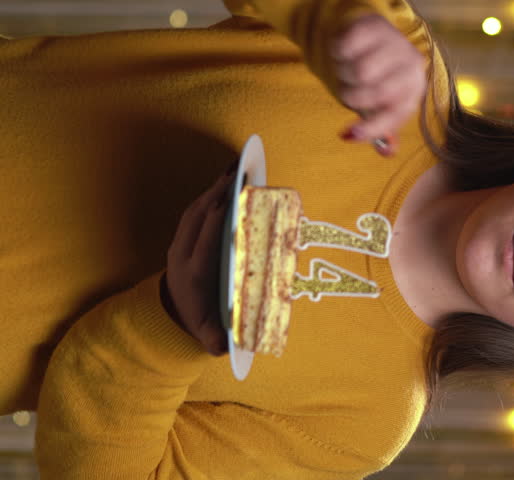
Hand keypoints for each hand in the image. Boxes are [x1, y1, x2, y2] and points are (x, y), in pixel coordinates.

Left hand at [161, 162, 237, 355]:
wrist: (172, 319)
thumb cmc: (202, 324)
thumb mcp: (210, 338)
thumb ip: (218, 342)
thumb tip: (227, 346)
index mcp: (194, 275)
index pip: (205, 242)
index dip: (217, 219)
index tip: (230, 198)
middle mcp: (183, 256)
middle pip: (198, 218)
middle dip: (216, 193)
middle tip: (237, 172)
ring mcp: (179, 246)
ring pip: (194, 212)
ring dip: (212, 190)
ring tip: (233, 170)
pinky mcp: (182, 241)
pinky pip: (194, 214)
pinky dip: (208, 196)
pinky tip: (224, 183)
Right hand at [331, 14, 427, 156]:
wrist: (374, 35)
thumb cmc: (380, 76)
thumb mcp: (384, 102)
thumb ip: (383, 128)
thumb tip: (387, 153)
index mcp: (414, 88)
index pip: (395, 114)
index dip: (372, 128)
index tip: (350, 134)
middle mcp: (411, 64)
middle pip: (374, 93)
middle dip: (353, 97)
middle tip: (348, 92)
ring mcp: (394, 42)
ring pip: (357, 71)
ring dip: (342, 74)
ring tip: (347, 69)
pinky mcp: (373, 26)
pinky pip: (345, 49)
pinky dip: (337, 54)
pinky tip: (345, 52)